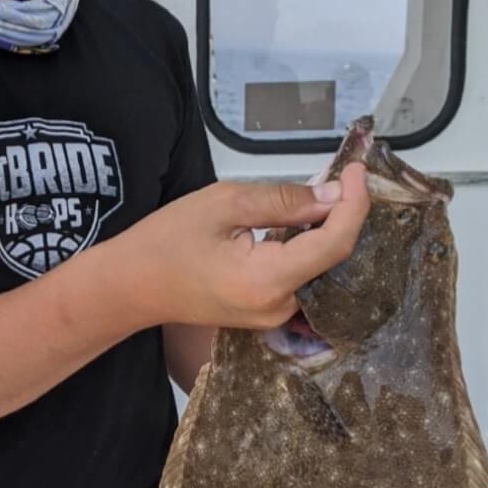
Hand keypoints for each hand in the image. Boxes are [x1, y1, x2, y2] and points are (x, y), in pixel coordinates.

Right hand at [116, 163, 369, 328]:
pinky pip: (301, 278)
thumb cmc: (167, 240)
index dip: (354, 204)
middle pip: (332, 259)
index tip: (358, 170)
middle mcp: (279, 308)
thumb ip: (283, 200)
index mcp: (269, 281)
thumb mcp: (224, 204)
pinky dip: (309, 247)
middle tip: (346, 174)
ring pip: (319, 269)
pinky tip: (306, 221)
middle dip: (344, 215)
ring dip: (327, 230)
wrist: (130, 286)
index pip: (334, 244)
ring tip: (331, 191)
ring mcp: (273, 317)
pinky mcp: (266, 314)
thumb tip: (332, 194)